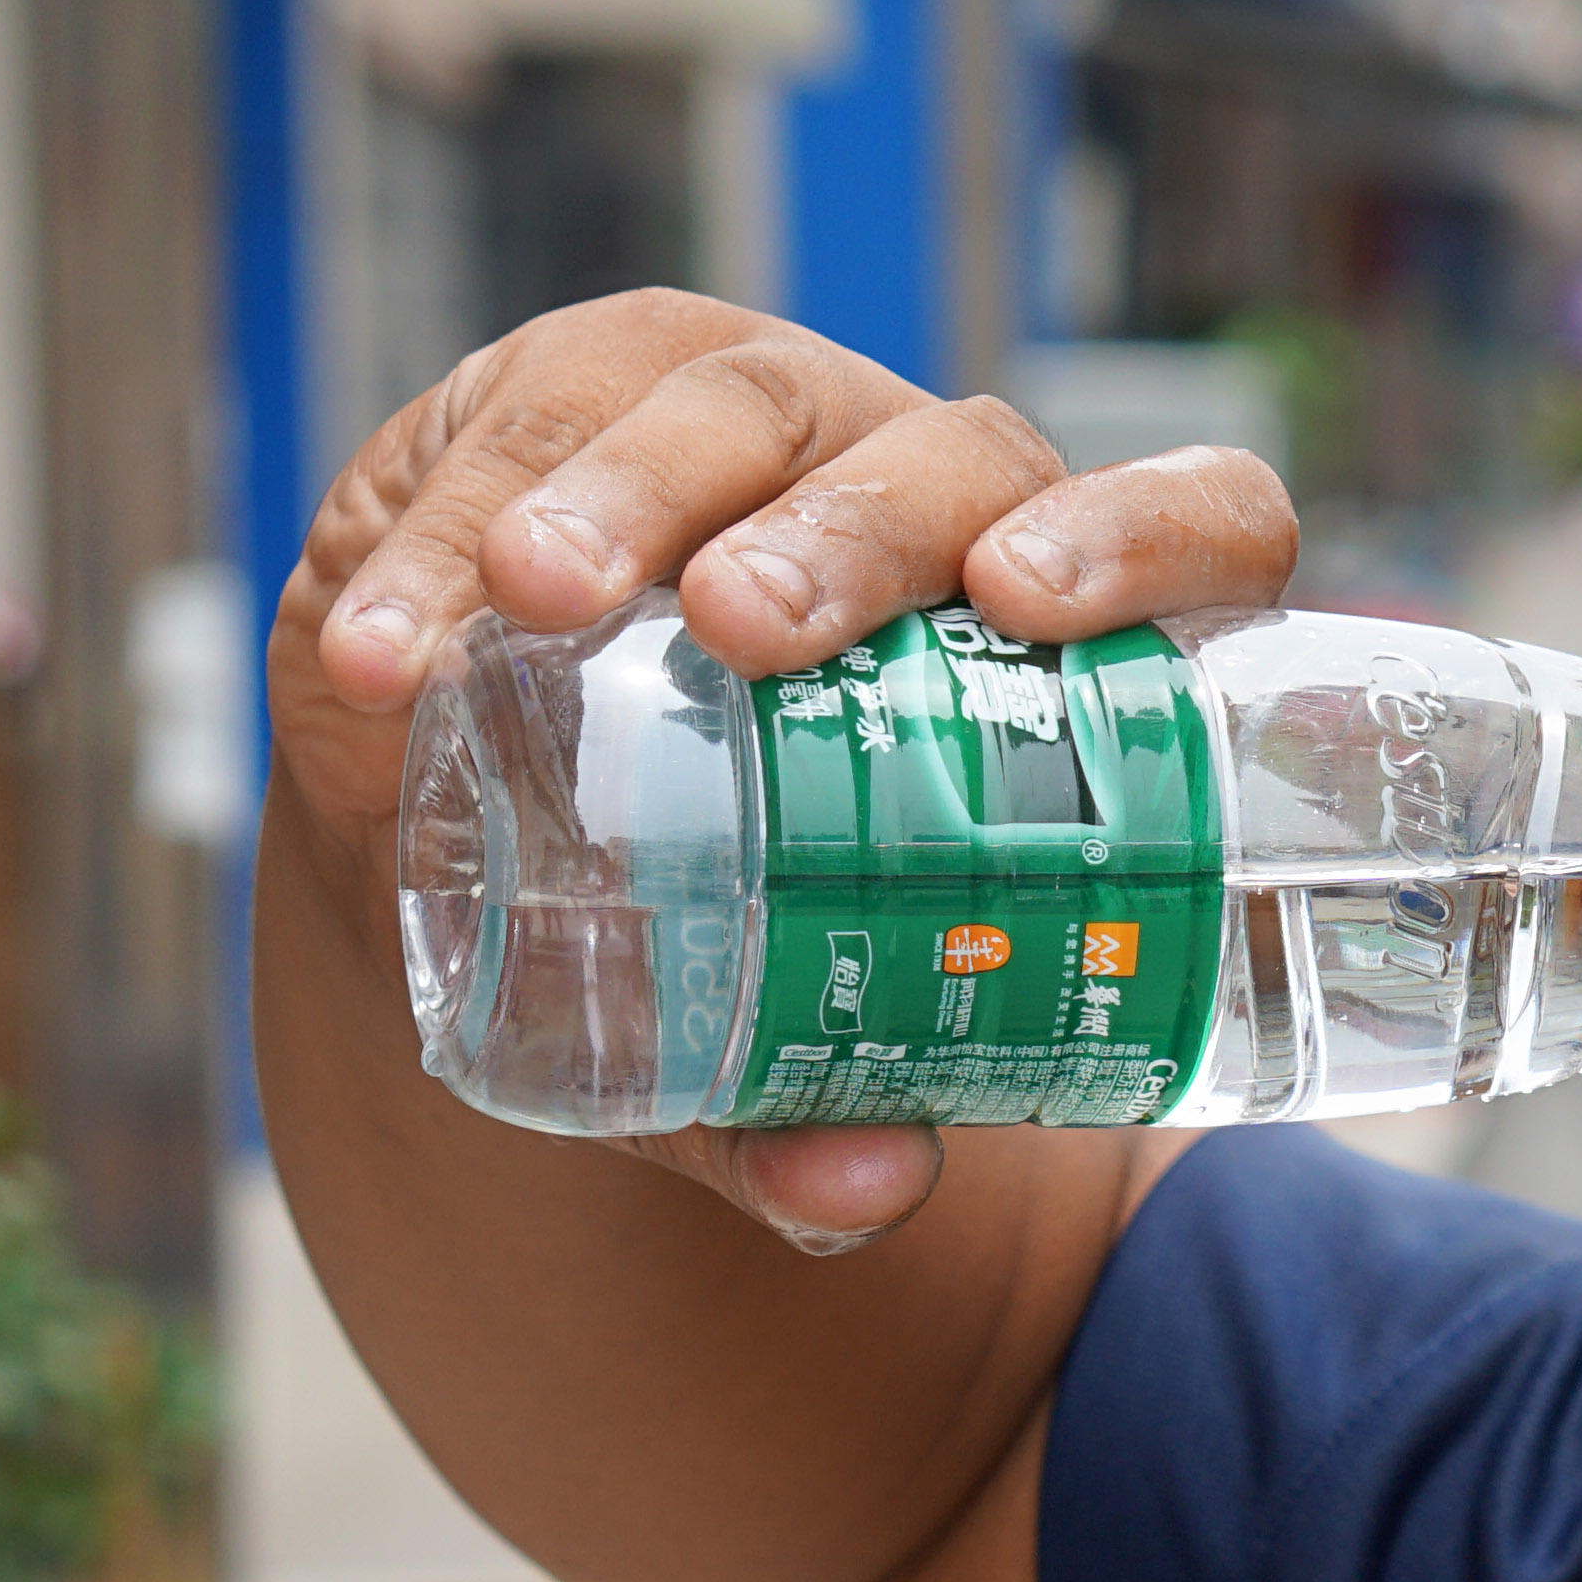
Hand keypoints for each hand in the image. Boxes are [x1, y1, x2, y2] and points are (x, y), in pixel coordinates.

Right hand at [264, 289, 1294, 1240]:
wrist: (506, 821)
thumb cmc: (720, 904)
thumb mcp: (765, 1011)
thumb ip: (805, 1105)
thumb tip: (863, 1190)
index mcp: (1057, 623)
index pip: (1200, 522)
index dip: (1156, 534)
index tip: (1037, 607)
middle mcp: (939, 488)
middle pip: (952, 457)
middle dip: (852, 534)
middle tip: (744, 634)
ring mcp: (770, 421)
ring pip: (738, 405)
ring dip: (631, 493)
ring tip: (536, 597)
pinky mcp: (588, 392)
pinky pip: (525, 426)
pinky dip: (438, 540)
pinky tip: (381, 657)